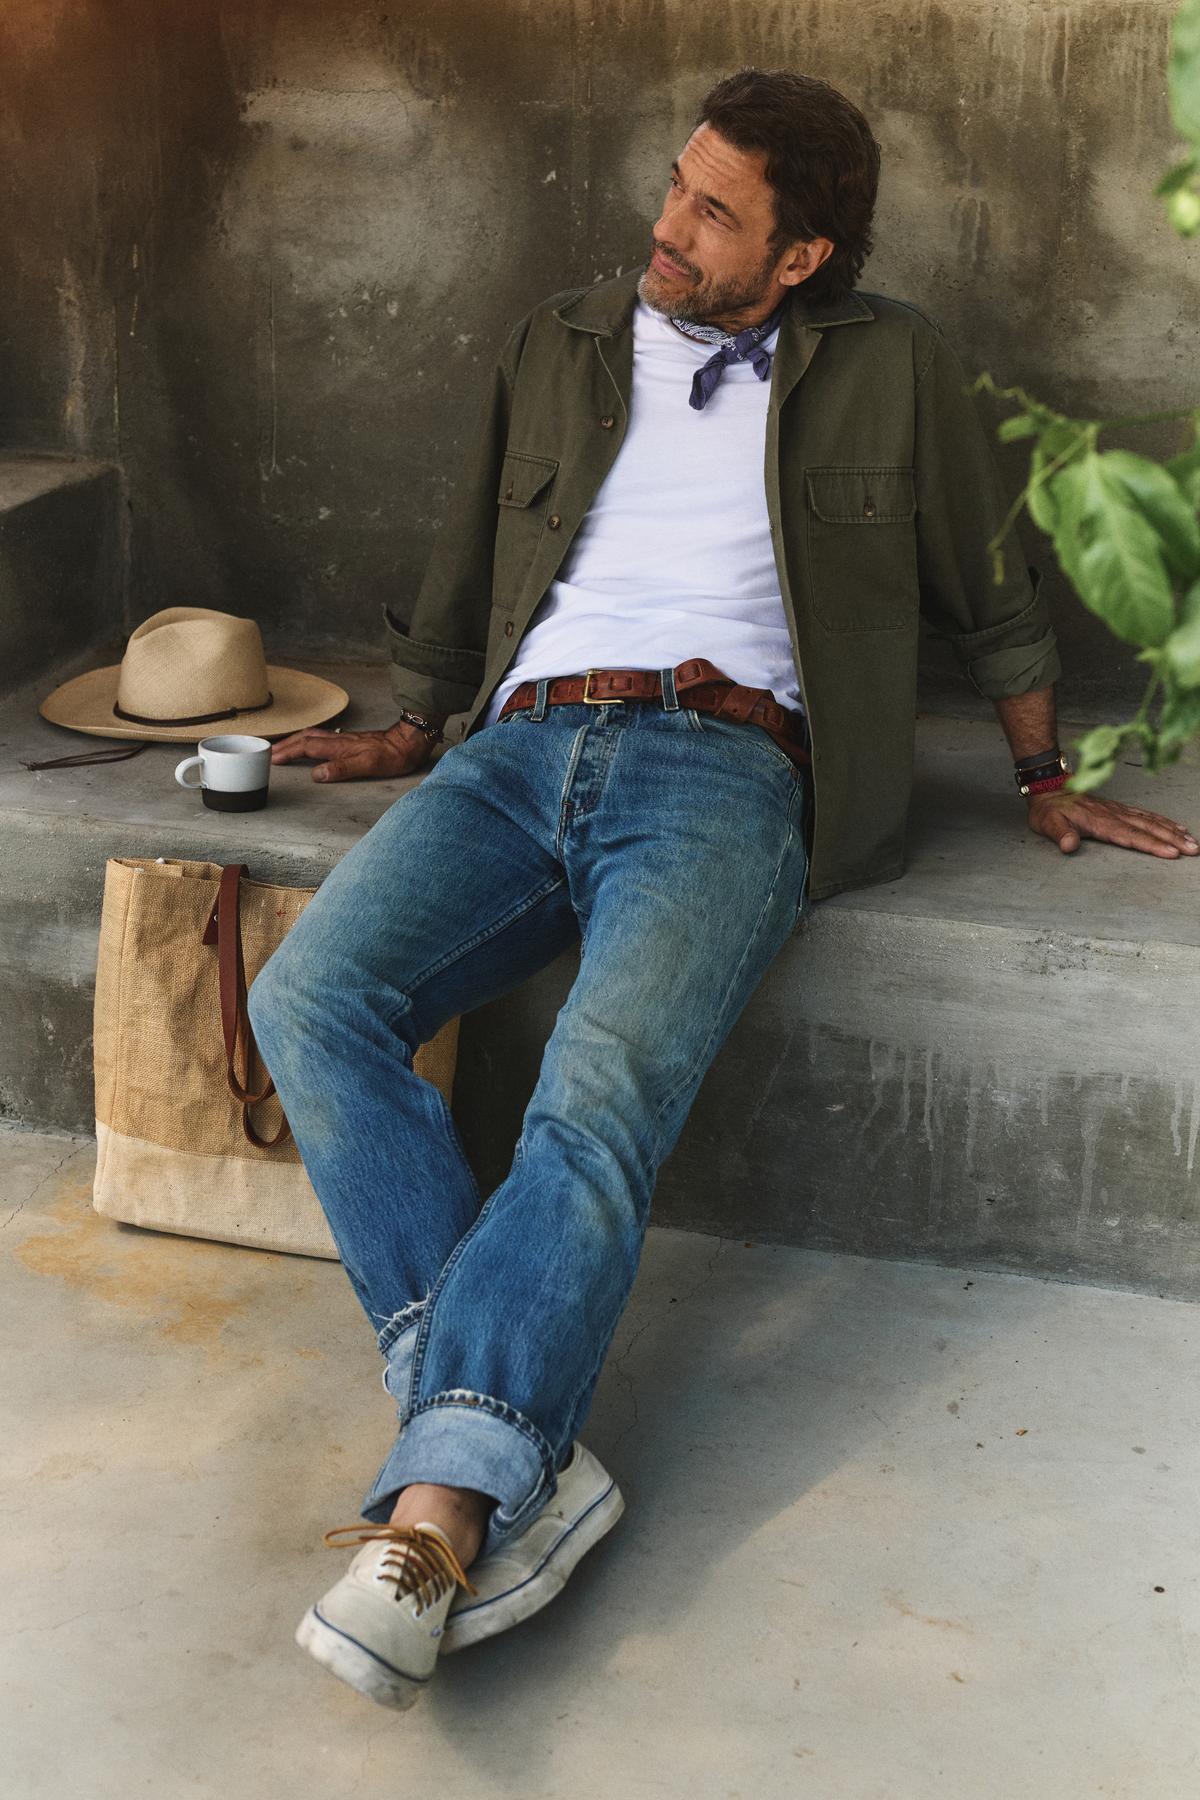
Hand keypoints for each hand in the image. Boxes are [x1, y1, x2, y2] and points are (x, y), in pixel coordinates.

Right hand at [269, 721, 434, 782]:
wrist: (409, 742)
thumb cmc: (392, 756)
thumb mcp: (368, 766)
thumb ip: (341, 769)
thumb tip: (316, 774)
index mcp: (339, 747)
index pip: (306, 748)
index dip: (288, 752)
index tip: (272, 758)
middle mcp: (339, 741)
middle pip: (305, 739)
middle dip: (286, 745)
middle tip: (270, 752)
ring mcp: (345, 739)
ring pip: (313, 736)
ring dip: (296, 740)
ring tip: (283, 746)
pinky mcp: (351, 741)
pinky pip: (323, 738)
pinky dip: (310, 740)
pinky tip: (312, 744)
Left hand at [1027, 790, 1199, 858]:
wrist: (1050, 788)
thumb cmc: (1049, 810)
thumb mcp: (1048, 823)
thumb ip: (1060, 834)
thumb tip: (1069, 846)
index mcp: (1100, 822)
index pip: (1131, 836)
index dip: (1151, 845)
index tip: (1171, 853)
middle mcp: (1114, 816)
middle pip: (1149, 829)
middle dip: (1172, 840)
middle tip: (1193, 850)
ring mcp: (1119, 811)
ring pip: (1152, 821)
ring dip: (1173, 832)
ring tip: (1192, 842)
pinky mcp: (1120, 809)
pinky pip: (1146, 814)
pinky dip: (1164, 821)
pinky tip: (1177, 827)